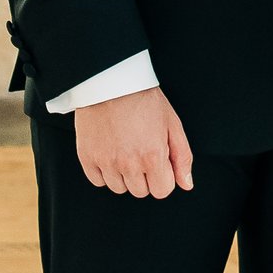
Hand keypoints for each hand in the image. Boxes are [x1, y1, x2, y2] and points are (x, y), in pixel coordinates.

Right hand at [74, 89, 193, 197]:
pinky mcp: (87, 157)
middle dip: (144, 176)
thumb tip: (186, 184)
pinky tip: (109, 152)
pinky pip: (97, 181)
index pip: (162, 191)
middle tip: (141, 151)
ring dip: (124, 175)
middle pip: (140, 191)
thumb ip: (182, 157)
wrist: (111, 81)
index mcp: (152, 156)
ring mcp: (105, 162)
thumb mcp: (172, 124)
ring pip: (118, 188)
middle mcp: (128, 163)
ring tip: (124, 149)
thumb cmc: (143, 99)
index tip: (158, 162)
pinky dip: (104, 172)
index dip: (163, 177)